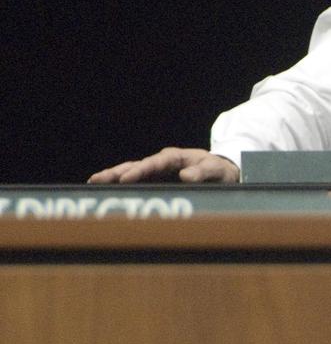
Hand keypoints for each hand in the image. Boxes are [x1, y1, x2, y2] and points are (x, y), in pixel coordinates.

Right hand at [88, 147, 239, 184]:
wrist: (222, 172)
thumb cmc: (219, 170)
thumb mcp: (217, 171)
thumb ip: (203, 173)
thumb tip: (185, 176)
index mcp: (176, 157)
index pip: (155, 162)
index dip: (141, 170)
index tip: (127, 178)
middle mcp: (163, 162)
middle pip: (137, 165)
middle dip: (118, 172)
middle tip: (99, 178)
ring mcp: (157, 170)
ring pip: (132, 170)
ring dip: (114, 175)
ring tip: (94, 180)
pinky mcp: (155, 179)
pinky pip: (135, 179)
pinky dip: (120, 181)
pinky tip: (105, 186)